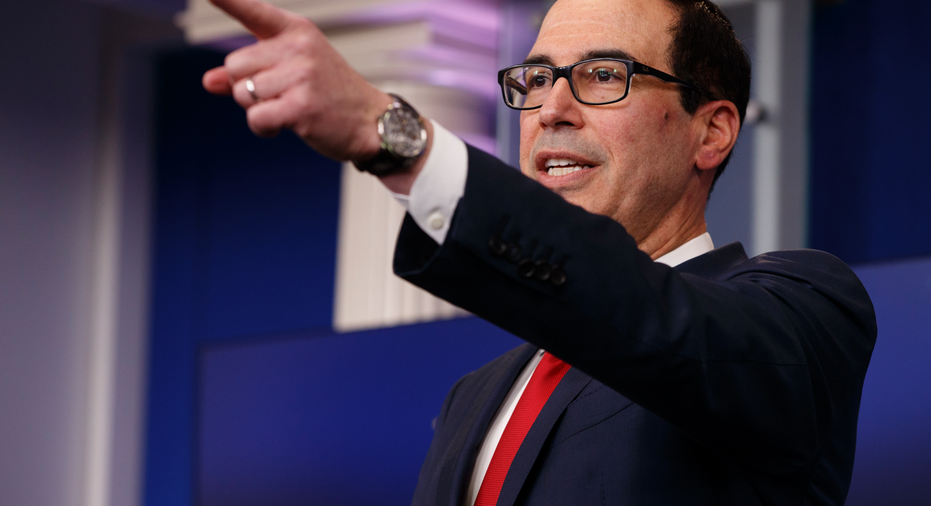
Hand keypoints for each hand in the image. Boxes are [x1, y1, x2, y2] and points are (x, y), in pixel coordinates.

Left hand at [201, 0, 391, 161]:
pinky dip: (264, 128)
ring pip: (243, 94)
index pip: (253, 10)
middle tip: (279, 94)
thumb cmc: (329, 93)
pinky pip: (256, 118)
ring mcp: (301, 76)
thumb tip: (208, 81)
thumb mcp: (291, 71)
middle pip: (234, 66)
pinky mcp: (301, 106)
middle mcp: (298, 48)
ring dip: (257, 110)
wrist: (370, 121)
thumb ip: (249, 71)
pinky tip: (285, 126)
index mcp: (296, 30)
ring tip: (287, 108)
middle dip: (246, 88)